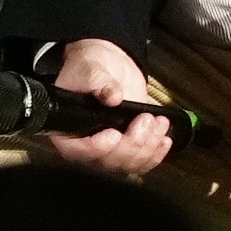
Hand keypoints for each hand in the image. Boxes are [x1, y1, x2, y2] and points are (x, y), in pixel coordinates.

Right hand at [38, 38, 174, 180]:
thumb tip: (113, 96)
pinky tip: (163, 139)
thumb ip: (98, 83)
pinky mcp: (128, 146)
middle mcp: (87, 144)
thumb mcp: (89, 70)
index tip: (114, 133)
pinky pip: (141, 162)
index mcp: (67, 131)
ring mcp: (109, 148)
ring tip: (157, 122)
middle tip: (144, 119)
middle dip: (132, 143)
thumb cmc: (89, 68)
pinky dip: (155, 153)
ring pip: (128, 164)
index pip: (79, 151)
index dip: (98, 147)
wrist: (107, 66)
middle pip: (108, 161)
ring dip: (148, 146)